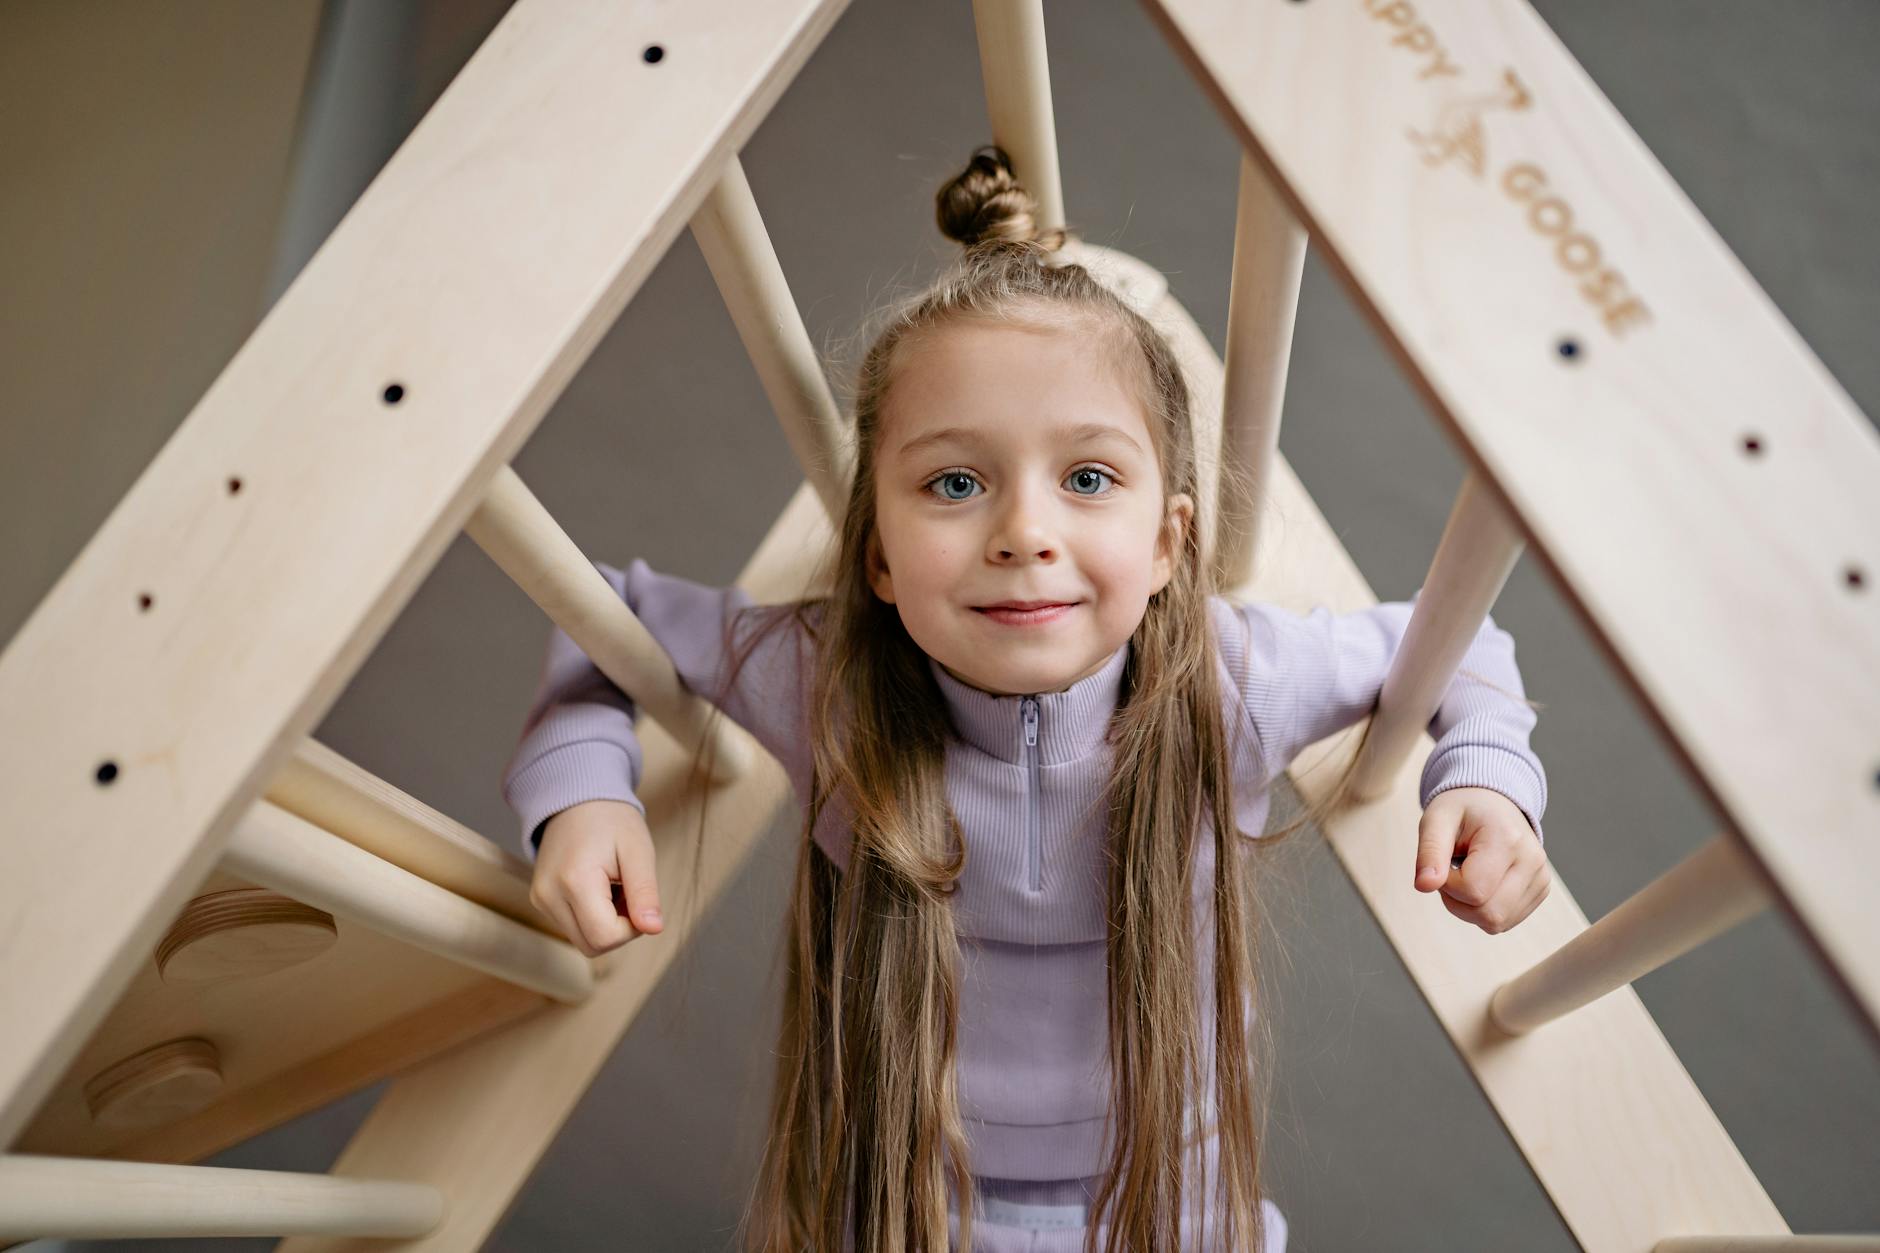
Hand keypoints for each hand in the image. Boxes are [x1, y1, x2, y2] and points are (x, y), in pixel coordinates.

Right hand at [531, 799, 663, 956]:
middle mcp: (549, 895)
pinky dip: (592, 917)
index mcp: (574, 881)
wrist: (577, 799)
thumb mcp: (638, 852)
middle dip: (619, 929)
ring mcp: (541, 899)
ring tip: (613, 886)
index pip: (605, 937)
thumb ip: (645, 893)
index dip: (631, 928)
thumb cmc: (612, 820)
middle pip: (592, 946)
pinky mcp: (540, 900)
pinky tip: (599, 889)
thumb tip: (653, 929)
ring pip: (582, 939)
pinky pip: (573, 927)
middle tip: (628, 892)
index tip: (638, 899)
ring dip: (606, 924)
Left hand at [1414, 786, 1549, 934]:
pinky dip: (1484, 910)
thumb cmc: (1462, 810)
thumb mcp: (1436, 820)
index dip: (1447, 885)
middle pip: (1489, 914)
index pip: (1473, 891)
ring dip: (1469, 909)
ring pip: (1496, 923)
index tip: (1443, 863)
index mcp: (1507, 838)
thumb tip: (1424, 886)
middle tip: (1452, 872)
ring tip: (1467, 875)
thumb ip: (1429, 852)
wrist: (1492, 802)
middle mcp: (1532, 861)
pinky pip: (1504, 921)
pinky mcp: (1541, 891)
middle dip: (1457, 902)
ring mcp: (1541, 878)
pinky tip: (1482, 883)